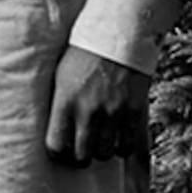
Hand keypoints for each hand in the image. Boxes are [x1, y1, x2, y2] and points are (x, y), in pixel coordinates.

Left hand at [45, 46, 150, 166]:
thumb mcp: (61, 77)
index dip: (59, 154)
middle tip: (83, 150)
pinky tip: (120, 139)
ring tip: (101, 141)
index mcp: (65, 100)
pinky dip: (125, 147)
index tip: (62, 153)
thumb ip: (59, 104)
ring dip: (103, 151)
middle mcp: (89, 110)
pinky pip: (130, 146)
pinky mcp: (135, 112)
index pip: (56, 145)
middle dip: (81, 157)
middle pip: (83, 156)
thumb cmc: (84, 54)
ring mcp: (114, 112)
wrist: (119, 35)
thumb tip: (56, 132)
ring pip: (107, 153)